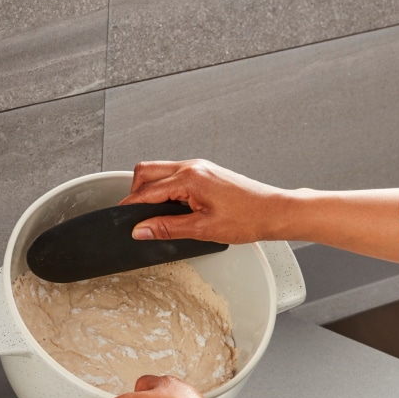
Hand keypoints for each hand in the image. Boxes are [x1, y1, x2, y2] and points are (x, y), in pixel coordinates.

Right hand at [120, 159, 289, 243]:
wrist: (274, 211)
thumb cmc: (247, 218)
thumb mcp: (202, 229)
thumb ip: (166, 228)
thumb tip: (141, 230)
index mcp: (190, 178)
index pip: (147, 191)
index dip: (131, 207)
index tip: (123, 220)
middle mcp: (193, 167)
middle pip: (146, 172)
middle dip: (135, 192)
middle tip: (135, 215)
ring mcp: (199, 167)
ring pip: (159, 171)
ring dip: (150, 189)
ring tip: (153, 212)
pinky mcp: (205, 172)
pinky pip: (174, 174)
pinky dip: (165, 188)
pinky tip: (170, 205)